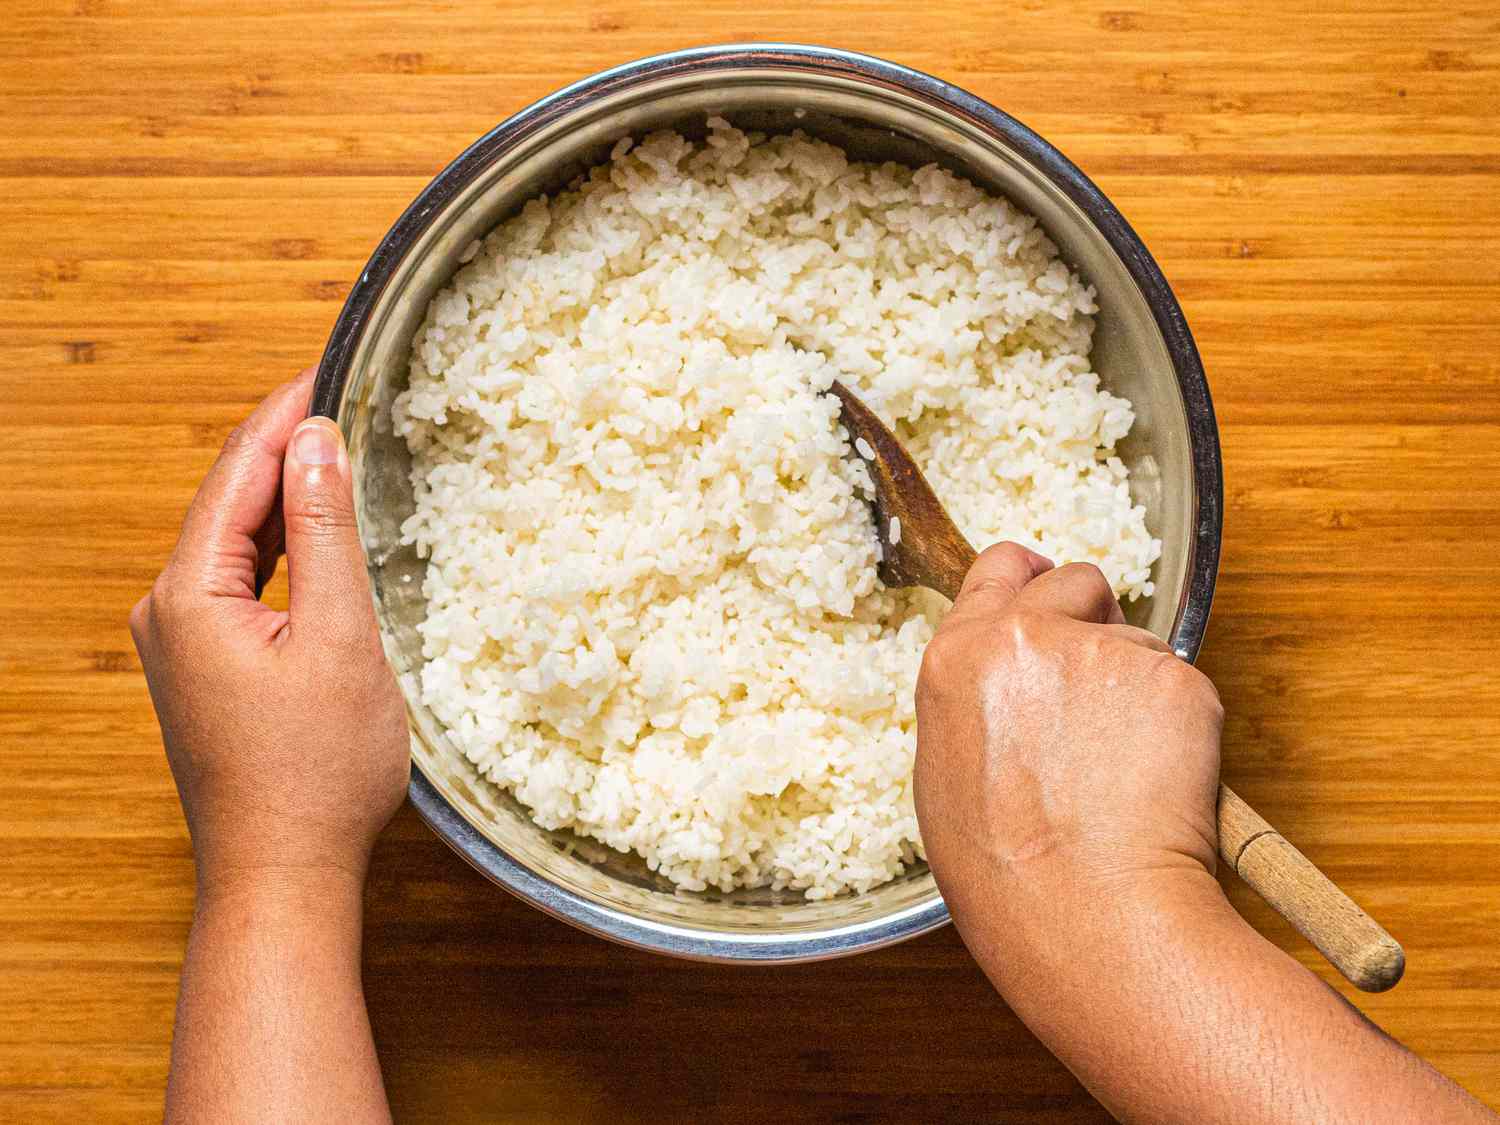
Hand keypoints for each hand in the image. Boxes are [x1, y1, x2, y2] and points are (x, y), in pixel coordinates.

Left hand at [130, 370, 408, 899]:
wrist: (283, 870)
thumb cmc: (317, 768)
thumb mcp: (339, 637)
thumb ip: (326, 532)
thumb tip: (316, 442)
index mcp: (188, 595)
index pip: (237, 474)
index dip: (284, 414)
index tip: (330, 365)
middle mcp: (167, 610)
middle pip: (229, 501)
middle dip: (286, 445)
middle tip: (347, 394)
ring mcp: (180, 641)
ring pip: (235, 540)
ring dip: (287, 496)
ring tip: (342, 448)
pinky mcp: (204, 666)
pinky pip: (240, 580)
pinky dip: (281, 546)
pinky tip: (318, 531)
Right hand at [914, 542, 1224, 954]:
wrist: (1088, 916)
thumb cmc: (1008, 875)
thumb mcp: (946, 775)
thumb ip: (975, 699)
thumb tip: (1006, 686)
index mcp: (958, 658)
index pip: (999, 567)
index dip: (1031, 578)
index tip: (1051, 588)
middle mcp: (1025, 638)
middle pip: (1074, 582)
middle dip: (1093, 617)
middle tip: (1103, 684)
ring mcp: (1103, 653)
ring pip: (1136, 639)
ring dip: (1136, 684)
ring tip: (1124, 768)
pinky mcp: (1173, 679)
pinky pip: (1183, 685)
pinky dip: (1181, 724)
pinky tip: (1156, 781)